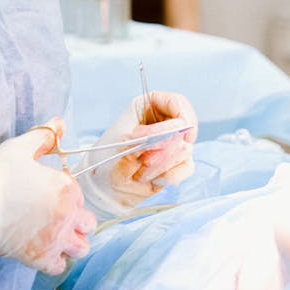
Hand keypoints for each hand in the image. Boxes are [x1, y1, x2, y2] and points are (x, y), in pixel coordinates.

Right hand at [0, 118, 97, 275]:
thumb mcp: (21, 147)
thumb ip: (45, 136)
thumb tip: (60, 123)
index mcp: (66, 188)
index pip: (78, 195)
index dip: (65, 194)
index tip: (47, 193)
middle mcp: (67, 216)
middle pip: (87, 224)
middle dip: (76, 220)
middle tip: (55, 216)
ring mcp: (54, 240)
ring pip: (80, 249)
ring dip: (71, 242)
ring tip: (54, 236)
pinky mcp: (38, 259)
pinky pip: (59, 267)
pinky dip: (54, 260)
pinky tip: (41, 249)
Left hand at [81, 90, 197, 213]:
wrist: (102, 188)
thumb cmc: (106, 159)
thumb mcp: (122, 143)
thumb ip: (149, 138)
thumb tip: (177, 136)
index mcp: (147, 107)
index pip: (176, 102)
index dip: (184, 115)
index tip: (183, 134)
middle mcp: (163, 122)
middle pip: (183, 127)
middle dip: (164, 148)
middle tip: (143, 159)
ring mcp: (172, 143)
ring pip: (185, 149)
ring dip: (162, 164)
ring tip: (139, 172)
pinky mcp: (176, 163)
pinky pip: (187, 167)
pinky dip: (170, 175)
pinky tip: (152, 179)